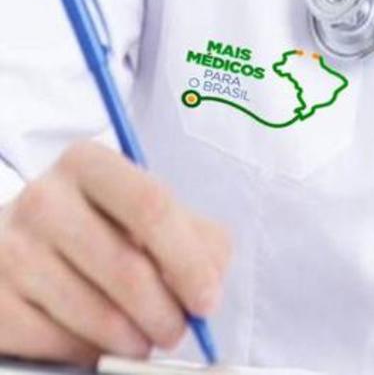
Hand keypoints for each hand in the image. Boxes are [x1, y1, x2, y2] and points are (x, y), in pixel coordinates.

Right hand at [0, 141, 229, 365]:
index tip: (206, 299)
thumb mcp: (151, 216)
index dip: (189, 261)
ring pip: (97, 314)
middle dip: (166, 313)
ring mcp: (10, 247)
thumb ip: (197, 239)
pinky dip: (92, 353)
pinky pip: (59, 342)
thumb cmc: (103, 228)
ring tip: (144, 337)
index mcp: (90, 163)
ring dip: (135, 339)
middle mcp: (44, 198)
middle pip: (128, 268)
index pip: (152, 206)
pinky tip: (101, 342)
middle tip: (178, 330)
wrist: (24, 246)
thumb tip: (209, 284)